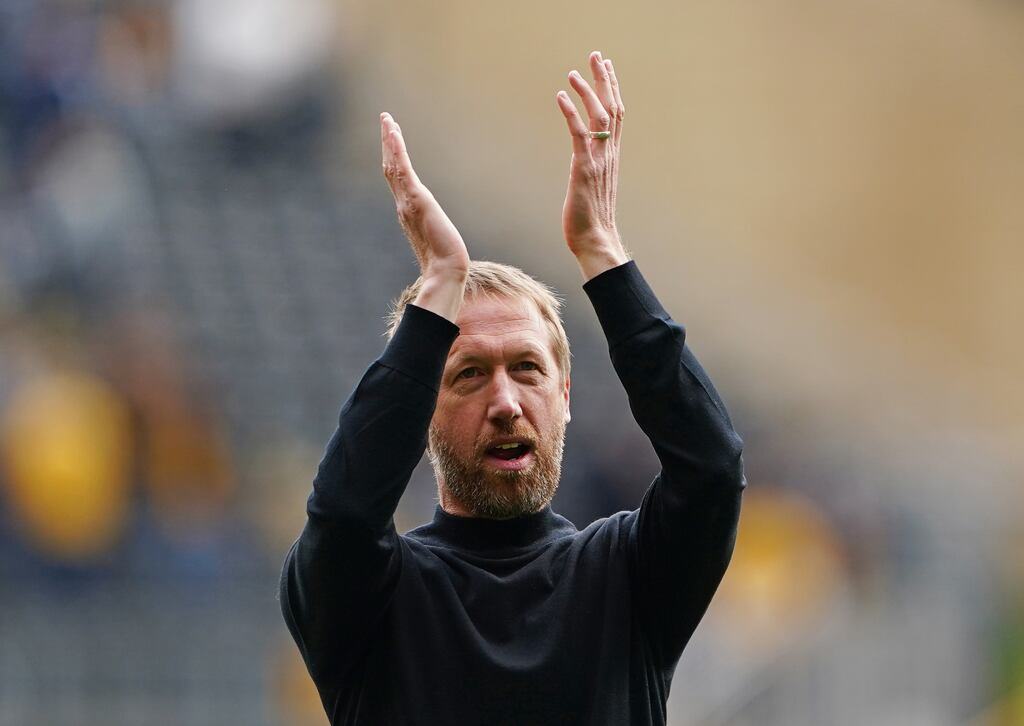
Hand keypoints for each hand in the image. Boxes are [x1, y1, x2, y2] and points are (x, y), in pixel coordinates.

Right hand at [381, 112, 468, 319]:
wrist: (446, 271)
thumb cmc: (444, 263)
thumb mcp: (437, 242)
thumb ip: (432, 235)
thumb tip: (437, 243)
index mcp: (407, 212)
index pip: (397, 180)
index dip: (393, 159)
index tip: (392, 140)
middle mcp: (403, 205)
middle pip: (391, 168)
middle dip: (388, 143)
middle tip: (386, 120)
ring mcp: (407, 202)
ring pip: (394, 165)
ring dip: (390, 141)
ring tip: (387, 120)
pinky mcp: (416, 200)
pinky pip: (403, 170)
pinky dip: (397, 151)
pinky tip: (394, 134)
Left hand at [556, 52, 629, 279]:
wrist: (595, 240)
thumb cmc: (591, 219)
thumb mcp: (591, 186)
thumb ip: (590, 167)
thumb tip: (581, 160)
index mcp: (611, 156)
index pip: (616, 115)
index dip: (612, 89)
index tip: (607, 67)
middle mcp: (608, 154)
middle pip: (612, 108)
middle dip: (604, 80)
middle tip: (597, 55)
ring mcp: (598, 161)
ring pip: (598, 117)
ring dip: (586, 92)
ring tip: (574, 72)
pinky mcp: (583, 169)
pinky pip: (578, 134)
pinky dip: (570, 113)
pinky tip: (561, 96)